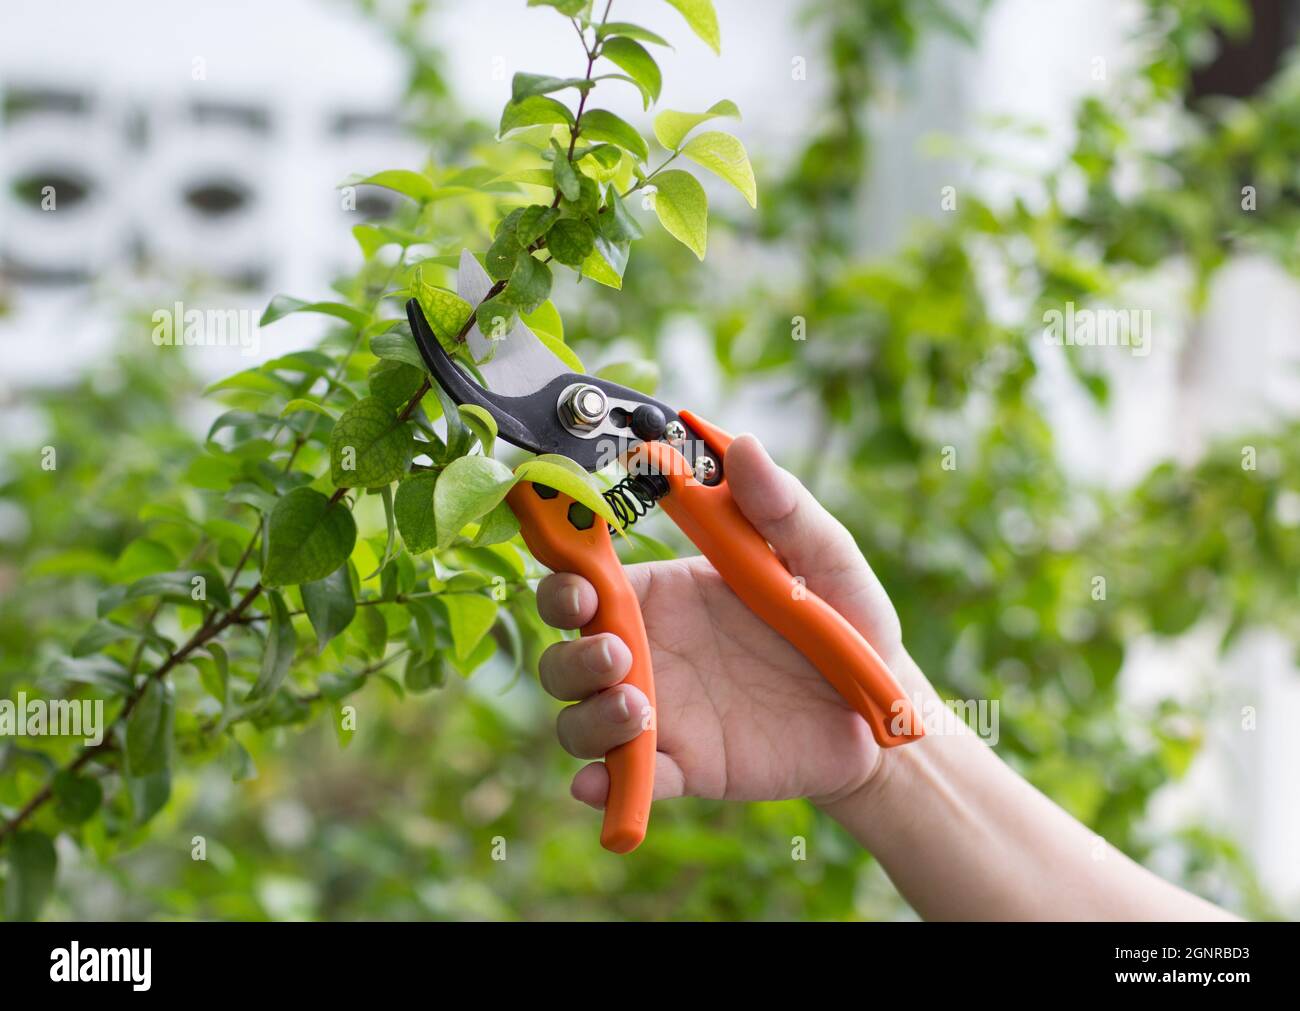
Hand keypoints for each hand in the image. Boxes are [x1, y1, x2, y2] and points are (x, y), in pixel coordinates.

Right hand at [535, 434, 910, 811]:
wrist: (881, 713)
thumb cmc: (846, 623)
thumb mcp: (824, 559)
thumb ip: (782, 509)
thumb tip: (743, 447)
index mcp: (665, 592)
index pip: (584, 576)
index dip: (563, 573)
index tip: (579, 576)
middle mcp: (649, 651)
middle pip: (565, 648)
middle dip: (569, 647)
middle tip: (616, 650)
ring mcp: (660, 713)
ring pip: (579, 718)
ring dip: (587, 715)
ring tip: (637, 707)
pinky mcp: (682, 767)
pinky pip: (628, 779)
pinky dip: (604, 784)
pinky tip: (604, 784)